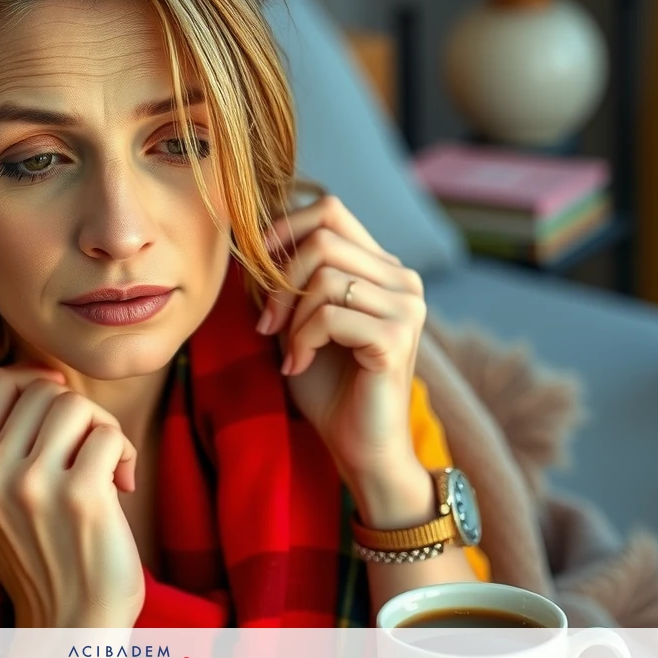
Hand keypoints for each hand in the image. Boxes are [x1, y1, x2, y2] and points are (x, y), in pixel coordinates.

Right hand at [0, 366, 144, 627]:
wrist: (68, 624)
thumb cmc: (43, 554)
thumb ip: (5, 440)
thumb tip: (45, 374)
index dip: (37, 380)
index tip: (63, 412)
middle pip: (45, 388)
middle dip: (78, 412)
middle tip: (88, 451)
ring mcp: (31, 484)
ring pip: (77, 404)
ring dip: (103, 429)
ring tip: (106, 467)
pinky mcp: (79, 496)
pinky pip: (110, 434)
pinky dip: (126, 454)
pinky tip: (122, 487)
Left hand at [257, 196, 427, 494]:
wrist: (360, 447)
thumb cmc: (328, 386)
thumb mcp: (299, 321)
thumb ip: (288, 281)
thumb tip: (251, 241)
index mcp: (382, 268)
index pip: (331, 211)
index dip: (284, 228)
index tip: (256, 264)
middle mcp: (402, 280)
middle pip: (323, 238)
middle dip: (280, 280)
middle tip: (266, 324)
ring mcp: (406, 307)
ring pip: (324, 276)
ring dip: (292, 317)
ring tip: (290, 351)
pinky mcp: (396, 338)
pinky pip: (330, 315)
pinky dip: (303, 339)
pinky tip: (301, 365)